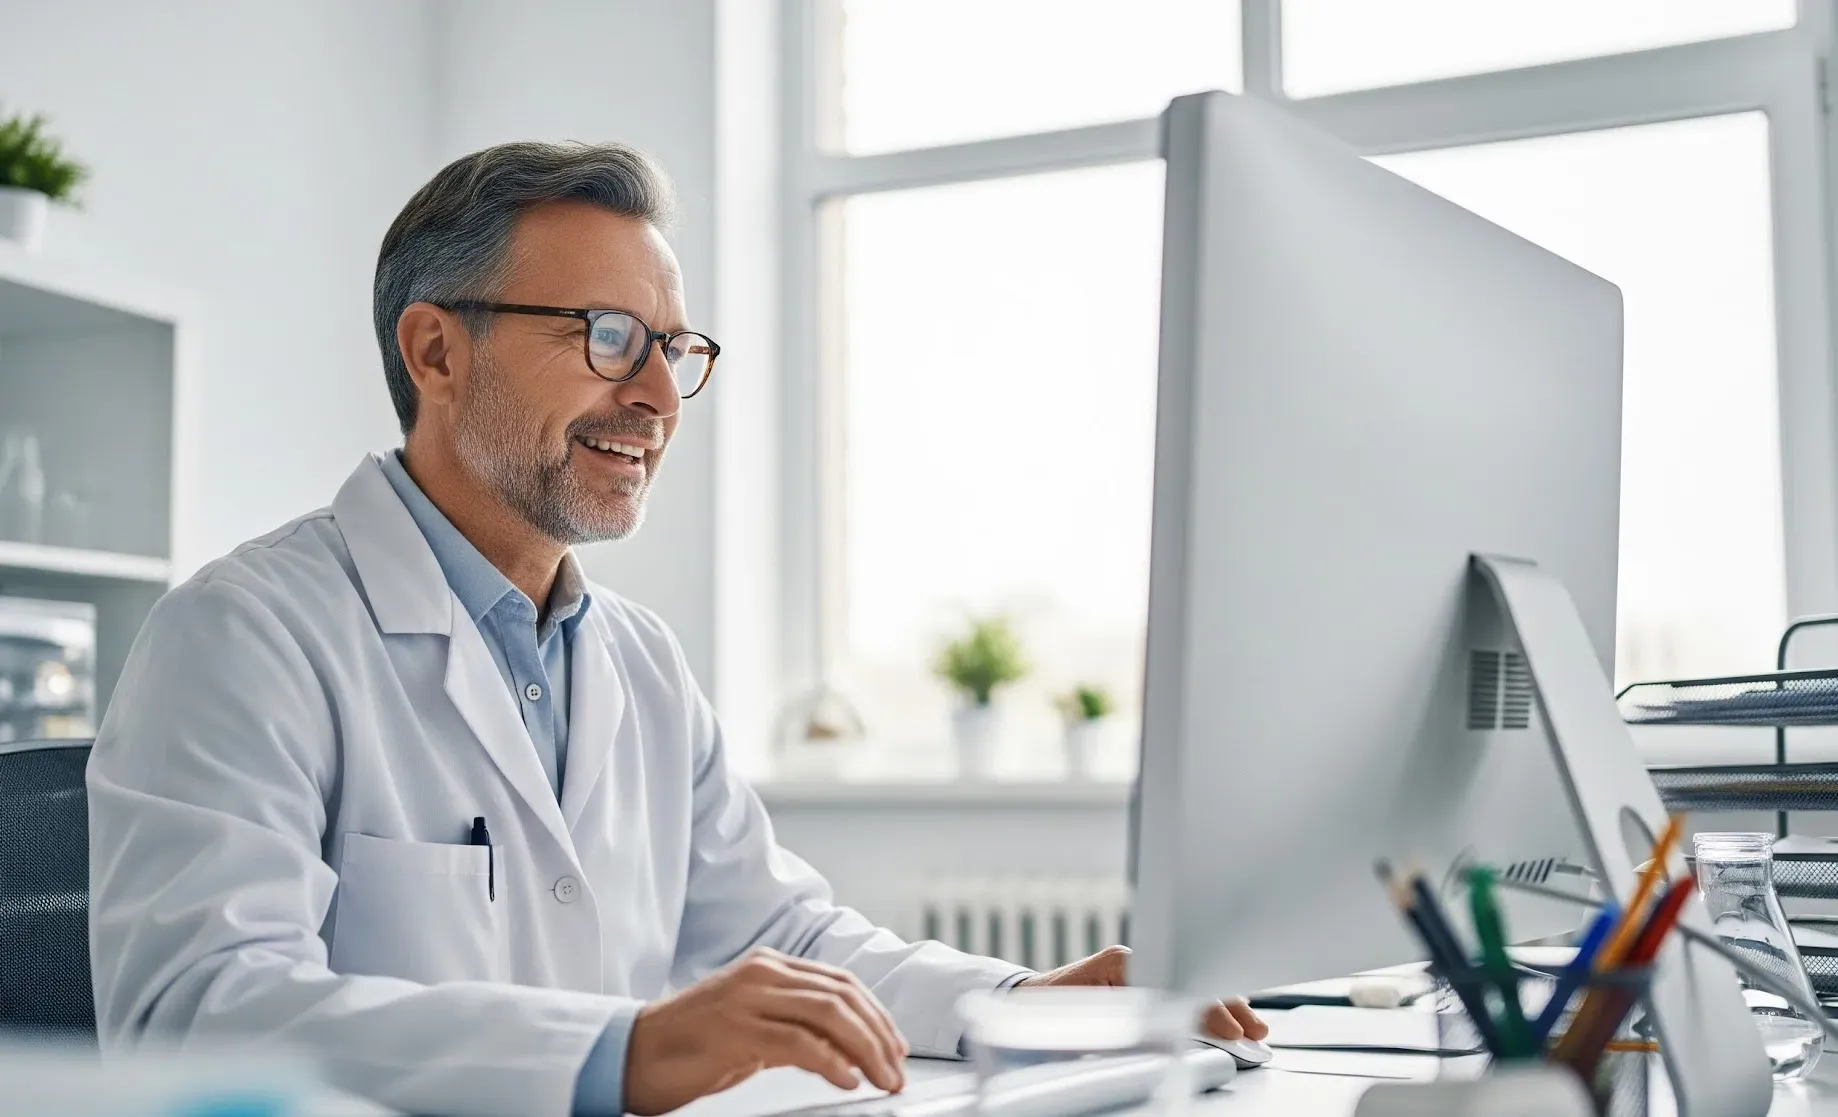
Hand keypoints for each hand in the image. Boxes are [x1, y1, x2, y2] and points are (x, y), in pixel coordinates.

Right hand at [624, 947, 909, 1115]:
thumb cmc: (688, 1045)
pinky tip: (846, 1079)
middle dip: (880, 1036)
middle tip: (896, 1070)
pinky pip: (798, 1042)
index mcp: (769, 966)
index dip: (877, 1015)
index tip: (895, 1047)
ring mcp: (747, 998)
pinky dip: (831, 1061)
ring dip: (866, 1050)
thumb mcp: (752, 1028)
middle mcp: (762, 973)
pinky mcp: (734, 1029)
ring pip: (829, 1014)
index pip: (841, 983)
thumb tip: (846, 1049)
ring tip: (881, 1078)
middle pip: (843, 996)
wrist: (631, 1053)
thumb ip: (795, 1028)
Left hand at [1015, 945, 1269, 1042]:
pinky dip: (1205, 1003)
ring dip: (1221, 1003)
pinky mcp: (1137, 978)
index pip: (1177, 985)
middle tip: (1254, 1032)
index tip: (1230, 1031)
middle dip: (1226, 1005)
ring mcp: (1135, 967)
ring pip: (1189, 981)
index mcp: (1119, 964)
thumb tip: (1161, 1043)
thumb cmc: (1043, 1018)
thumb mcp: (1083, 1028)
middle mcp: (1130, 960)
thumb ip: (1123, 1033)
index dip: (1207, 1009)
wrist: (1019, 1004)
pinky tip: (1226, 1020)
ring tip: (1252, 1027)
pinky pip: (1178, 987)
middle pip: (1191, 978)